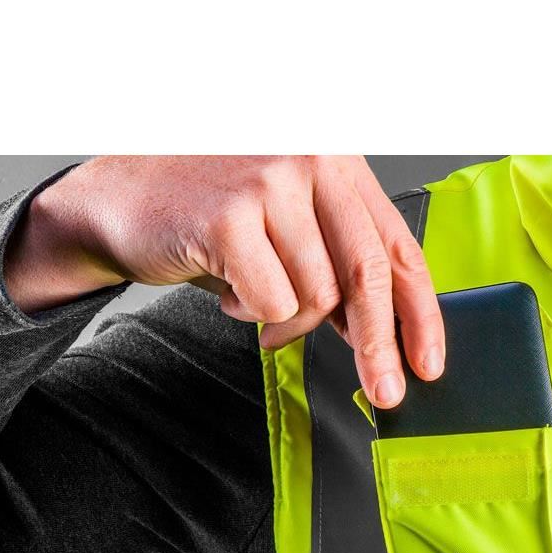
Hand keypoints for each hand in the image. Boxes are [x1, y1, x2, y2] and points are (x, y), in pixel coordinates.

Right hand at [3, 156, 443, 406]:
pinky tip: (231, 292)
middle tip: (385, 392)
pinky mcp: (231, 214)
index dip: (420, 313)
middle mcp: (312, 159)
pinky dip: (254, 314)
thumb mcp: (294, 231)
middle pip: (369, 273)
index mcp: (339, 162)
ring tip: (255, 299)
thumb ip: (340, 270)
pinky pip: (273, 302)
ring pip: (318, 295)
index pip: (399, 247)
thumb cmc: (214, 219)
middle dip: (380, 345)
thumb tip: (387, 338)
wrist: (123, 201)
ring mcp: (270, 181)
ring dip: (290, 321)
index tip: (428, 363)